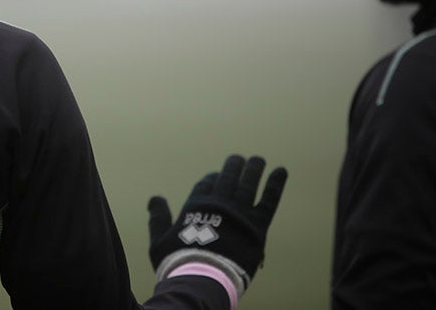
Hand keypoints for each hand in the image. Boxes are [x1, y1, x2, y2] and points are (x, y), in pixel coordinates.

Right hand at [147, 155, 286, 287]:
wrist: (202, 278)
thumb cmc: (178, 263)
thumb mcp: (159, 240)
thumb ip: (158, 217)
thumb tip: (155, 198)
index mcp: (196, 205)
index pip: (206, 184)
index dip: (212, 178)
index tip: (216, 176)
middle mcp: (219, 204)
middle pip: (227, 178)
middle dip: (233, 166)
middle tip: (238, 158)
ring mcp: (238, 213)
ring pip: (247, 184)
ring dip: (253, 169)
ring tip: (257, 159)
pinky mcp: (256, 226)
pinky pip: (268, 201)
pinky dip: (275, 185)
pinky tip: (281, 171)